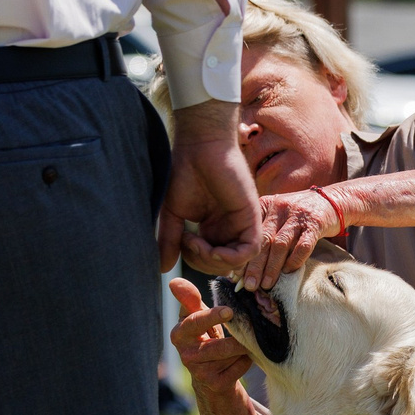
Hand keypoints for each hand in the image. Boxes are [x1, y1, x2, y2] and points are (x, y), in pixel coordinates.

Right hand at [161, 99, 259, 274]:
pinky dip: (231, 257)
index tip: (179, 241)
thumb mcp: (173, 214)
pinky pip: (250, 250)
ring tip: (196, 243)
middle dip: (202, 263)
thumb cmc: (185, 172)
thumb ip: (170, 241)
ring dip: (214, 261)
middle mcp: (229, 227)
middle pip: (223, 264)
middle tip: (187, 243)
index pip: (210, 259)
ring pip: (237, 261)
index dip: (193, 259)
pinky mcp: (251, 216)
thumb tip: (163, 268)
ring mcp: (241, 222)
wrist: (200, 146)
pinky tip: (212, 248)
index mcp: (213, 227)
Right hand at [168, 277, 253, 397]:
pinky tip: (244, 356)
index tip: (229, 310)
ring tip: (249, 339)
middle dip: (236, 338)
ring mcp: (200, 372)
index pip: (194, 323)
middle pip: (217, 346)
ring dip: (244, 346)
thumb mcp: (197, 318)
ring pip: (232, 354)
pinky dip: (247, 359)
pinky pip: (240, 366)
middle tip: (250, 328)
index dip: (211, 317)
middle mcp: (186, 355)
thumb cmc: (205, 338)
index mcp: (179, 334)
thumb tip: (174, 281)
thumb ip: (189, 300)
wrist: (210, 375)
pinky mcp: (215, 384)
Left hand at [235, 189, 342, 290]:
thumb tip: (244, 265)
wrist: (333, 200)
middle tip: (249, 285)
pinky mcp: (315, 223)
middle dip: (254, 265)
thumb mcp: (278, 215)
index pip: (250, 234)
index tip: (237, 275)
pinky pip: (303, 245)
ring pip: (280, 244)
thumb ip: (264, 233)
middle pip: (263, 240)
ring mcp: (297, 214)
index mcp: (265, 205)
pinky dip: (295, 260)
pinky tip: (289, 271)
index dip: (243, 255)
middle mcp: (279, 207)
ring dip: (272, 267)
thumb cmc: (299, 214)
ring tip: (266, 284)